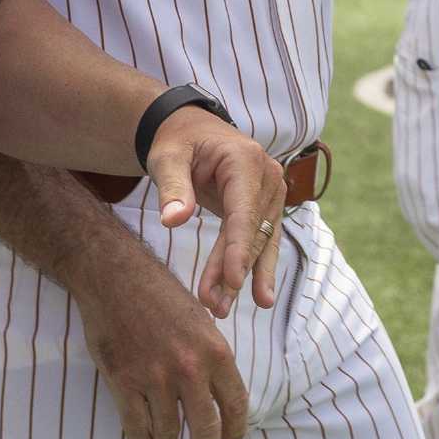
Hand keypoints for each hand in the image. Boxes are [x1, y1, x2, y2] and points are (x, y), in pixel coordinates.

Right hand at [77, 245, 249, 438]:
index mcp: (215, 351)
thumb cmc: (160, 294)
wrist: (116, 277)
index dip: (236, 430)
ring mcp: (156, 378)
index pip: (235, 404)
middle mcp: (189, 368)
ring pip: (168, 435)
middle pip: (205, 430)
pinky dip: (142, 437)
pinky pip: (138, 429)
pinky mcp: (124, 383)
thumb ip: (211, 357)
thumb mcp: (201, 320)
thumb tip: (220, 392)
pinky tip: (144, 433)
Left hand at [144, 109, 286, 316]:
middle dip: (232, 270)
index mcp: (245, 160)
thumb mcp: (167, 158)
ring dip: (244, 276)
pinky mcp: (265, 206)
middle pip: (250, 232)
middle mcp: (267, 176)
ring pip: (258, 241)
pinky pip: (259, 239)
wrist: (191, 129)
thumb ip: (173, 188)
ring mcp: (270, 191)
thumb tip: (172, 221)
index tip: (231, 280)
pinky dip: (251, 266)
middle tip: (213, 306)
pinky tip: (256, 294)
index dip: (238, 248)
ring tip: (226, 308)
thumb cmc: (178, 141)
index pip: (243, 212)